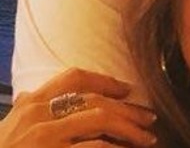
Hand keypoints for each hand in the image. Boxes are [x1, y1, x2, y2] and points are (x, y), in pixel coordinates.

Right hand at [0, 68, 156, 146]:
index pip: (74, 78)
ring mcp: (45, 138)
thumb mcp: (8, 127)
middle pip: (94, 100)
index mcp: (30, 105)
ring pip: (100, 121)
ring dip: (129, 129)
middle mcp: (38, 116)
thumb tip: (29, 95)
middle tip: (149, 117)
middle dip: (127, 108)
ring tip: (147, 138)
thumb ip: (24, 110)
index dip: (105, 80)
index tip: (127, 88)